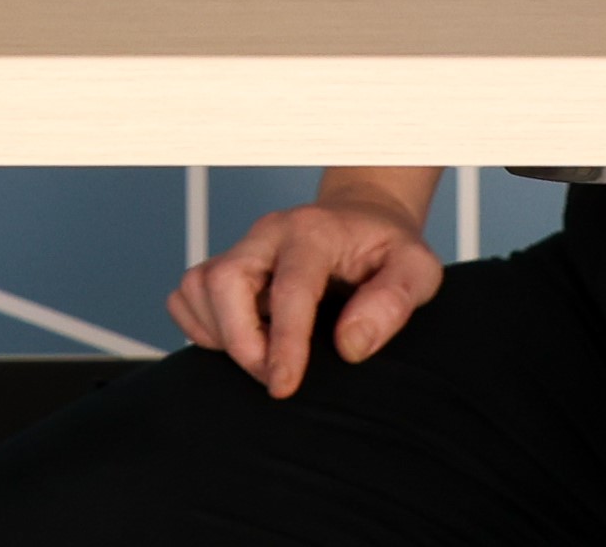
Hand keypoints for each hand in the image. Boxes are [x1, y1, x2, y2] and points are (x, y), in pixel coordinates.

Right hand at [170, 178, 443, 395]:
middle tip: (275, 376)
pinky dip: (203, 326)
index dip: (283, 344)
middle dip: (241, 342)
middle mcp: (269, 234)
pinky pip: (188, 295)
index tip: (284, 387)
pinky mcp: (228, 264)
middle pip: (224, 281)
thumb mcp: (417, 270)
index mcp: (314, 232)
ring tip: (262, 357)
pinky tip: (240, 340)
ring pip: (197, 287)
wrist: (364, 218)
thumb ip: (393, 302)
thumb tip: (350, 345)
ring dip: (220, 334)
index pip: (288, 289)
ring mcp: (244, 247)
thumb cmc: (388, 249)